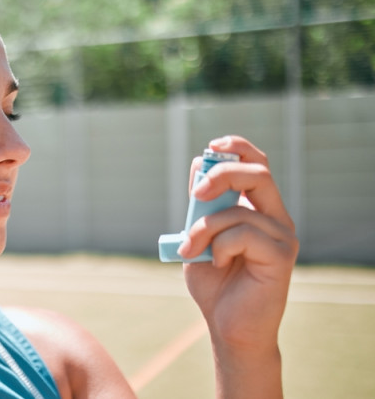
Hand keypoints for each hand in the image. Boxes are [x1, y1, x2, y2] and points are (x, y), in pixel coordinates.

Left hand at [177, 135, 298, 396]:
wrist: (227, 326)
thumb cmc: (214, 283)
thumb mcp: (198, 236)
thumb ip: (200, 206)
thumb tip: (199, 166)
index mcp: (258, 208)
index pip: (257, 163)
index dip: (238, 148)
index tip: (212, 146)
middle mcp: (276, 218)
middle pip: (258, 173)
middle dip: (223, 174)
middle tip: (197, 194)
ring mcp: (282, 236)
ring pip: (239, 210)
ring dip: (204, 228)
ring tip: (191, 250)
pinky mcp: (282, 255)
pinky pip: (243, 234)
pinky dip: (220, 246)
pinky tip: (219, 263)